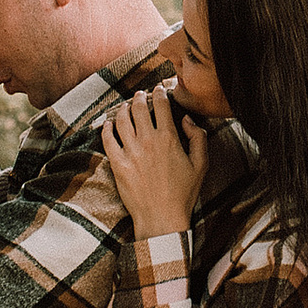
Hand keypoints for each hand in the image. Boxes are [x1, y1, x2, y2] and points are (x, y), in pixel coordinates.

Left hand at [103, 84, 206, 233]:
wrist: (162, 218)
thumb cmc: (183, 194)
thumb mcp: (201, 165)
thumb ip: (198, 138)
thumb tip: (188, 119)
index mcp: (169, 138)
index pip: (162, 105)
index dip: (160, 92)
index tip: (159, 89)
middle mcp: (148, 141)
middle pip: (139, 108)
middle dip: (140, 97)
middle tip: (140, 95)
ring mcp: (130, 152)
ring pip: (121, 119)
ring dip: (122, 108)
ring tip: (124, 105)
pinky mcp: (117, 164)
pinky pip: (107, 139)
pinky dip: (106, 127)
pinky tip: (108, 123)